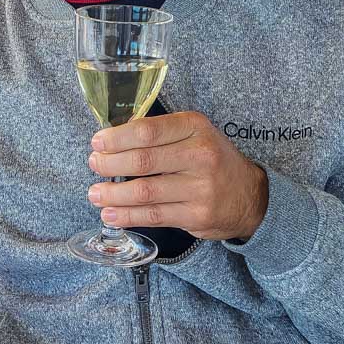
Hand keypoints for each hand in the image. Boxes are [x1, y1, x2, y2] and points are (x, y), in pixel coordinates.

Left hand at [87, 112, 268, 241]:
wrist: (249, 195)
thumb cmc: (211, 159)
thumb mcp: (193, 133)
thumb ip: (159, 133)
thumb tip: (113, 138)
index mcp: (195, 127)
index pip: (148, 131)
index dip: (117, 138)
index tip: (97, 143)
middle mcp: (201, 155)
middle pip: (144, 161)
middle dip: (110, 165)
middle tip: (94, 165)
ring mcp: (201, 188)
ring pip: (146, 192)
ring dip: (114, 194)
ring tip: (95, 193)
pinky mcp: (197, 216)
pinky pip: (154, 216)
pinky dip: (128, 216)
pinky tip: (111, 214)